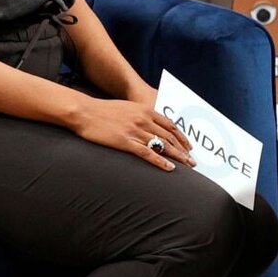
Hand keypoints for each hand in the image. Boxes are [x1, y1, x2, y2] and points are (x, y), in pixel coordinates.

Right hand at [68, 95, 195, 170]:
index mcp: (145, 110)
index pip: (170, 125)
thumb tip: (150, 125)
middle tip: (193, 160)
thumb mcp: (127, 108)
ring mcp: (135, 131)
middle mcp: (143, 120)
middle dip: (183, 149)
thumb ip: (140, 115)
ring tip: (188, 166)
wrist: (84, 111)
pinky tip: (169, 168)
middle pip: (170, 136)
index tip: (189, 146)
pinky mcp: (125, 142)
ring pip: (162, 145)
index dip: (181, 137)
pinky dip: (160, 161)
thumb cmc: (103, 110)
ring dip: (177, 156)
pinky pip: (147, 153)